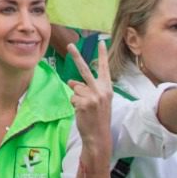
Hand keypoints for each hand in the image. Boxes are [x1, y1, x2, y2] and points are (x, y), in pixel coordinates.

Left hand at [66, 39, 112, 158]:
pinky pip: (72, 98)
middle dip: (76, 56)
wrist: (99, 136)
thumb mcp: (96, 101)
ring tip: (85, 108)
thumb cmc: (97, 117)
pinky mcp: (83, 103)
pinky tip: (82, 112)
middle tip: (69, 45)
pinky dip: (74, 104)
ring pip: (75, 88)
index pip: (104, 68)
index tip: (102, 41)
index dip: (102, 55)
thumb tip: (70, 82)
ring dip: (77, 97)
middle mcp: (101, 90)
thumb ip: (86, 89)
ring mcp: (92, 96)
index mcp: (107, 88)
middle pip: (84, 70)